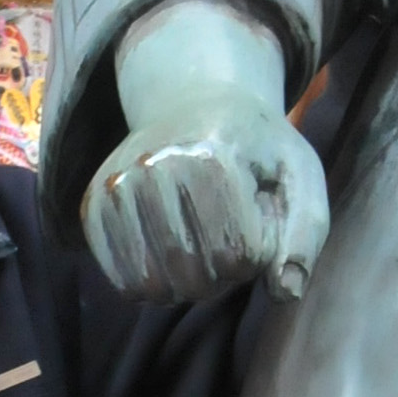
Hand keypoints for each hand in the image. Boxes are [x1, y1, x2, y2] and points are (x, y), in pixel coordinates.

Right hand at [83, 83, 328, 302]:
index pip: (238, 255)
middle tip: (233, 240)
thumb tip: (285, 294)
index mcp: (210, 155)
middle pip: (193, 275)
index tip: (260, 222)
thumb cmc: (256, 147)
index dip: (259, 254)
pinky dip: (154, 283)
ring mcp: (116, 185)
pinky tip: (172, 251)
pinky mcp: (93, 205)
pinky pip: (122, 283)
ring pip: (152, 287)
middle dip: (224, 277)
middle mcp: (153, 166)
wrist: (194, 102)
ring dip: (187, 284)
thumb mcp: (299, 176)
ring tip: (203, 245)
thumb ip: (305, 234)